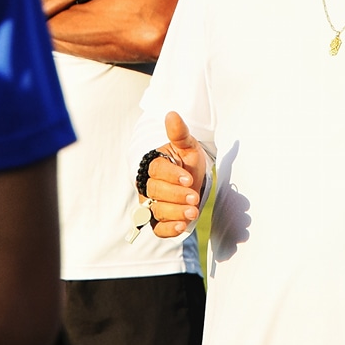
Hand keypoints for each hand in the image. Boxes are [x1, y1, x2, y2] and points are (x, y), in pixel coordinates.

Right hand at [143, 111, 208, 237]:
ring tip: (192, 212)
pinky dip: (167, 229)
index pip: (158, 171)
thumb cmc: (188, 162)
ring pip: (157, 210)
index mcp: (155, 166)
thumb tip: (172, 114)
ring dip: (175, 212)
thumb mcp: (188, 146)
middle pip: (156, 191)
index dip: (172, 175)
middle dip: (176, 195)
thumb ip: (179, 134)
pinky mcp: (159, 221)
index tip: (189, 178)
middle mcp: (150, 186)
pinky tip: (180, 227)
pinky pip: (158, 228)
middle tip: (193, 197)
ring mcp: (153, 204)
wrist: (194, 181)